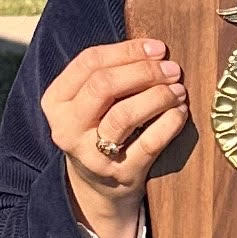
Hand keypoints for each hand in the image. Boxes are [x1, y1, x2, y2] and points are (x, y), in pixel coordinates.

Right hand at [43, 35, 190, 237]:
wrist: (100, 189)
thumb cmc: (101, 129)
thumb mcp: (92, 103)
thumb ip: (112, 74)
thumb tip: (156, 52)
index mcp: (56, 101)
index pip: (89, 62)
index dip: (127, 51)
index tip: (158, 48)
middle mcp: (66, 128)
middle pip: (104, 85)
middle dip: (144, 72)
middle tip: (172, 70)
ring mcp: (91, 155)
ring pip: (124, 114)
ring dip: (158, 96)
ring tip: (179, 90)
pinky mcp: (119, 174)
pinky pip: (148, 143)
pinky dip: (169, 124)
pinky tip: (180, 113)